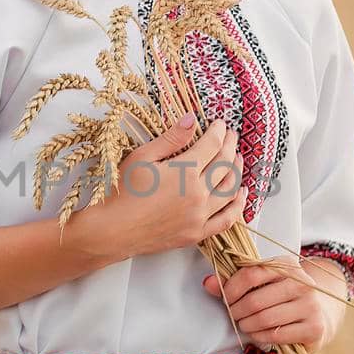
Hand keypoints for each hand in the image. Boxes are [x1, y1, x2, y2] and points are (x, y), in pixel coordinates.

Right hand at [93, 117, 247, 260]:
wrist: (113, 230)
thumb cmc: (123, 192)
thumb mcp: (142, 157)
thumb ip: (171, 138)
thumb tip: (192, 119)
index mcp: (185, 172)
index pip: (212, 145)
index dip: (219, 131)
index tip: (220, 124)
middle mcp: (198, 194)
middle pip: (225, 165)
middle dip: (231, 146)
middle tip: (231, 136)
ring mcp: (200, 216)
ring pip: (230, 190)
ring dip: (238, 171)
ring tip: (237, 159)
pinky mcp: (197, 233)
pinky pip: (226, 219)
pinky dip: (238, 205)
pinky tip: (241, 194)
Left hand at [201, 253, 344, 352]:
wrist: (319, 314)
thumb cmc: (283, 297)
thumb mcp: (262, 284)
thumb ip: (233, 283)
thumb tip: (208, 283)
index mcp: (287, 265)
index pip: (250, 274)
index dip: (230, 289)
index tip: (225, 298)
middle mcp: (302, 282)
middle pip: (255, 300)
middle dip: (237, 311)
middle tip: (234, 315)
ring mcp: (310, 305)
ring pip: (264, 319)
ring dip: (247, 325)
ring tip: (245, 324)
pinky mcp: (314, 327)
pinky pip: (276, 335)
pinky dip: (261, 337)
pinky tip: (259, 334)